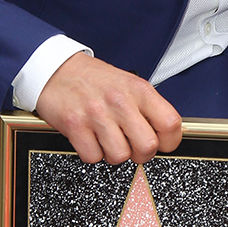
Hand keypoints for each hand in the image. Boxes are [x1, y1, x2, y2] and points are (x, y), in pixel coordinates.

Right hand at [35, 52, 181, 164]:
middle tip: (132, 145)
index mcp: (139, 90)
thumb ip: (147, 107)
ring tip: (107, 138)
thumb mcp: (128, 83)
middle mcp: (120, 101)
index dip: (169, 141)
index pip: (171, 124)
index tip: (161, 143)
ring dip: (113, 153)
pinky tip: (91, 138)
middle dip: (141, 154)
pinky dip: (92, 153)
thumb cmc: (94, 80)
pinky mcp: (75, 126)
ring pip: (120, 156)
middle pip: (148, 147)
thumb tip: (164, 134)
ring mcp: (97, 114)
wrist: (56, 69)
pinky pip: (93, 157)